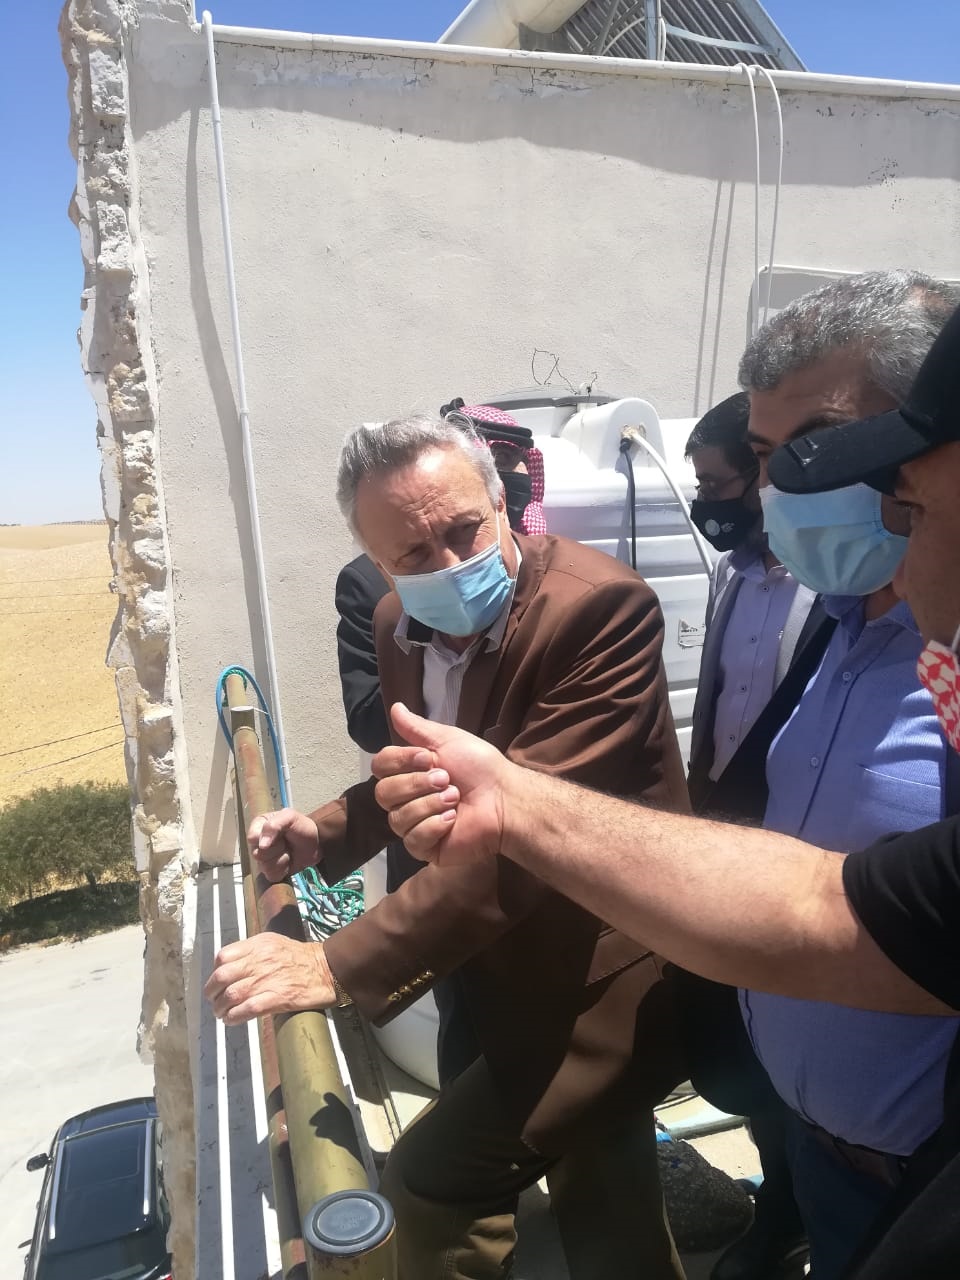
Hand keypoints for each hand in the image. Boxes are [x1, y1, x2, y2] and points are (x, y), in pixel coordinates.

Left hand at [204, 932, 335, 1023]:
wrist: (326, 969)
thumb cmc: (300, 957)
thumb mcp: (274, 943)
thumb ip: (252, 951)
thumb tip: (230, 965)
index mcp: (258, 945)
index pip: (223, 957)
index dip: (215, 972)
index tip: (217, 982)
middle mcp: (259, 960)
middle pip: (222, 977)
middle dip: (212, 992)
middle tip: (213, 1001)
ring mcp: (267, 980)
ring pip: (231, 995)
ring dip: (221, 1008)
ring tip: (221, 1013)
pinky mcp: (276, 998)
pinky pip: (246, 1009)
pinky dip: (234, 1017)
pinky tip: (231, 1020)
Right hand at [247, 808, 319, 880]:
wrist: (317, 843)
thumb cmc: (302, 827)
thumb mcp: (290, 817)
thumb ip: (273, 825)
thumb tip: (261, 845)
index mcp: (260, 826)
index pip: (252, 838)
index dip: (265, 839)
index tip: (279, 836)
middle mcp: (259, 843)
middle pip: (258, 854)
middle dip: (276, 850)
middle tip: (286, 843)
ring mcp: (264, 858)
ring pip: (264, 866)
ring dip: (281, 860)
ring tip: (288, 852)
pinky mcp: (271, 871)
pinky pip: (271, 875)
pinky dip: (282, 870)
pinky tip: (288, 862)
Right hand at [372, 703, 508, 864]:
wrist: (504, 798)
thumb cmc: (480, 768)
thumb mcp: (448, 740)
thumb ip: (417, 728)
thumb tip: (395, 707)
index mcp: (410, 772)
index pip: (380, 766)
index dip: (400, 761)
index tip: (427, 757)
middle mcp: (407, 798)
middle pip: (383, 793)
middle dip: (417, 784)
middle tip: (447, 780)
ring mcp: (414, 825)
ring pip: (397, 817)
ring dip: (429, 804)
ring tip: (456, 799)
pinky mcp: (425, 847)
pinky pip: (412, 839)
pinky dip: (433, 826)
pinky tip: (453, 821)